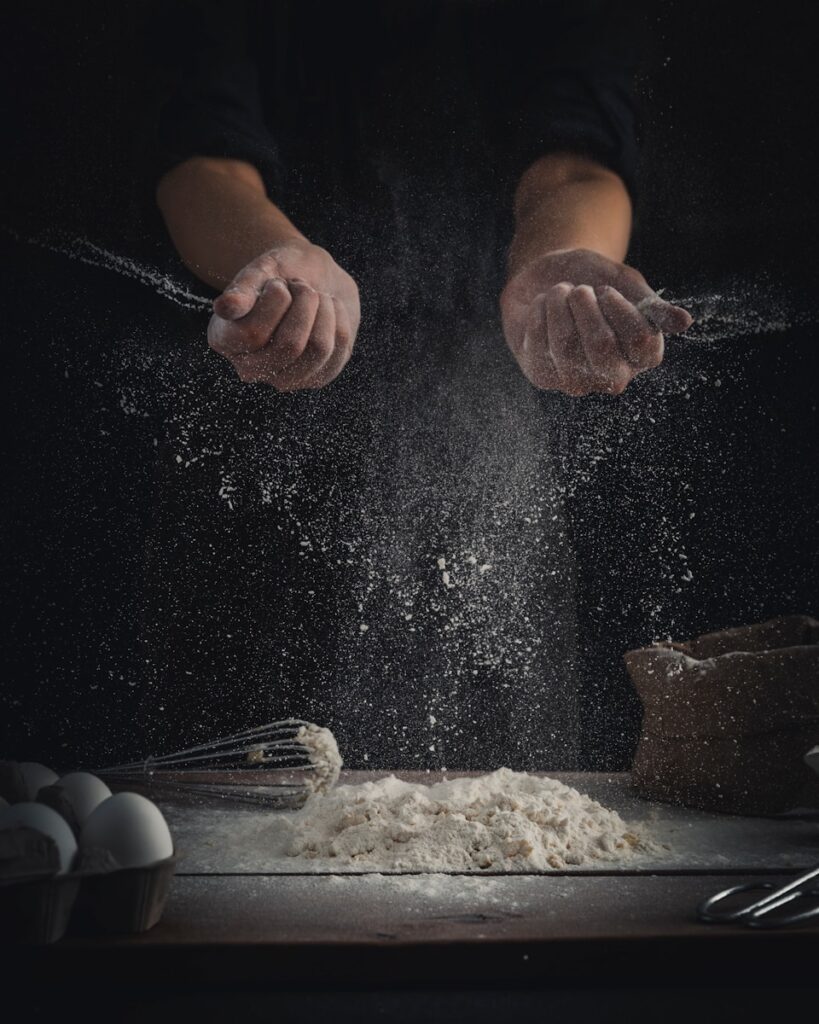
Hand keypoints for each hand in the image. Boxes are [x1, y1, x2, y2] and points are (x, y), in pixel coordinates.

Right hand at [207, 241, 359, 390]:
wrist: (311, 280)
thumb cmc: (280, 274)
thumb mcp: (261, 271)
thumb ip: (243, 289)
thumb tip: (226, 308)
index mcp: (225, 340)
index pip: (252, 334)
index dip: (275, 301)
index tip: (278, 283)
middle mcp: (250, 369)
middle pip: (290, 346)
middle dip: (304, 303)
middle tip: (302, 286)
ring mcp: (284, 379)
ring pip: (319, 348)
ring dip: (324, 310)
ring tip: (315, 296)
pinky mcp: (316, 379)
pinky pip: (339, 349)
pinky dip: (339, 319)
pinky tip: (328, 310)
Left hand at [500, 248, 692, 395]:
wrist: (546, 276)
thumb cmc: (592, 279)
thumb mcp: (624, 282)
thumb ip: (651, 304)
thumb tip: (685, 323)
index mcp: (642, 355)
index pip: (642, 342)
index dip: (621, 309)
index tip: (605, 289)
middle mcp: (612, 376)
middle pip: (602, 346)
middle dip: (587, 308)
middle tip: (580, 290)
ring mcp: (577, 381)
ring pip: (566, 345)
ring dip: (559, 306)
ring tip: (560, 292)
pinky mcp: (543, 377)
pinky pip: (538, 345)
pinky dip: (539, 313)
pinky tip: (542, 305)